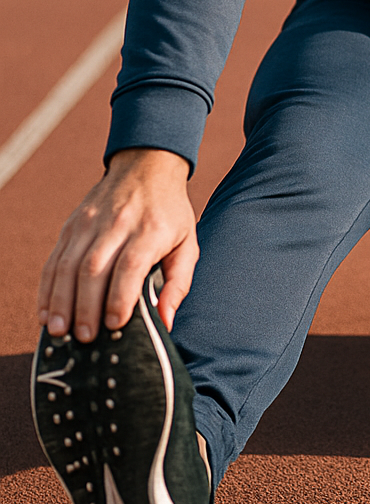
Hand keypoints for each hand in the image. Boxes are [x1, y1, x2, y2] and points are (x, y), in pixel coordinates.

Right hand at [37, 148, 197, 342]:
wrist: (147, 166)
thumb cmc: (169, 213)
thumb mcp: (188, 243)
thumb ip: (178, 284)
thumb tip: (165, 321)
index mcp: (151, 230)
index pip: (130, 266)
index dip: (120, 297)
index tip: (115, 324)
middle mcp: (118, 224)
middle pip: (94, 268)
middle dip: (86, 307)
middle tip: (84, 337)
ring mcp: (91, 222)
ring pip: (69, 265)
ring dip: (61, 301)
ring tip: (60, 331)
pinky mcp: (73, 224)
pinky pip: (54, 259)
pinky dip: (47, 288)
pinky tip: (46, 311)